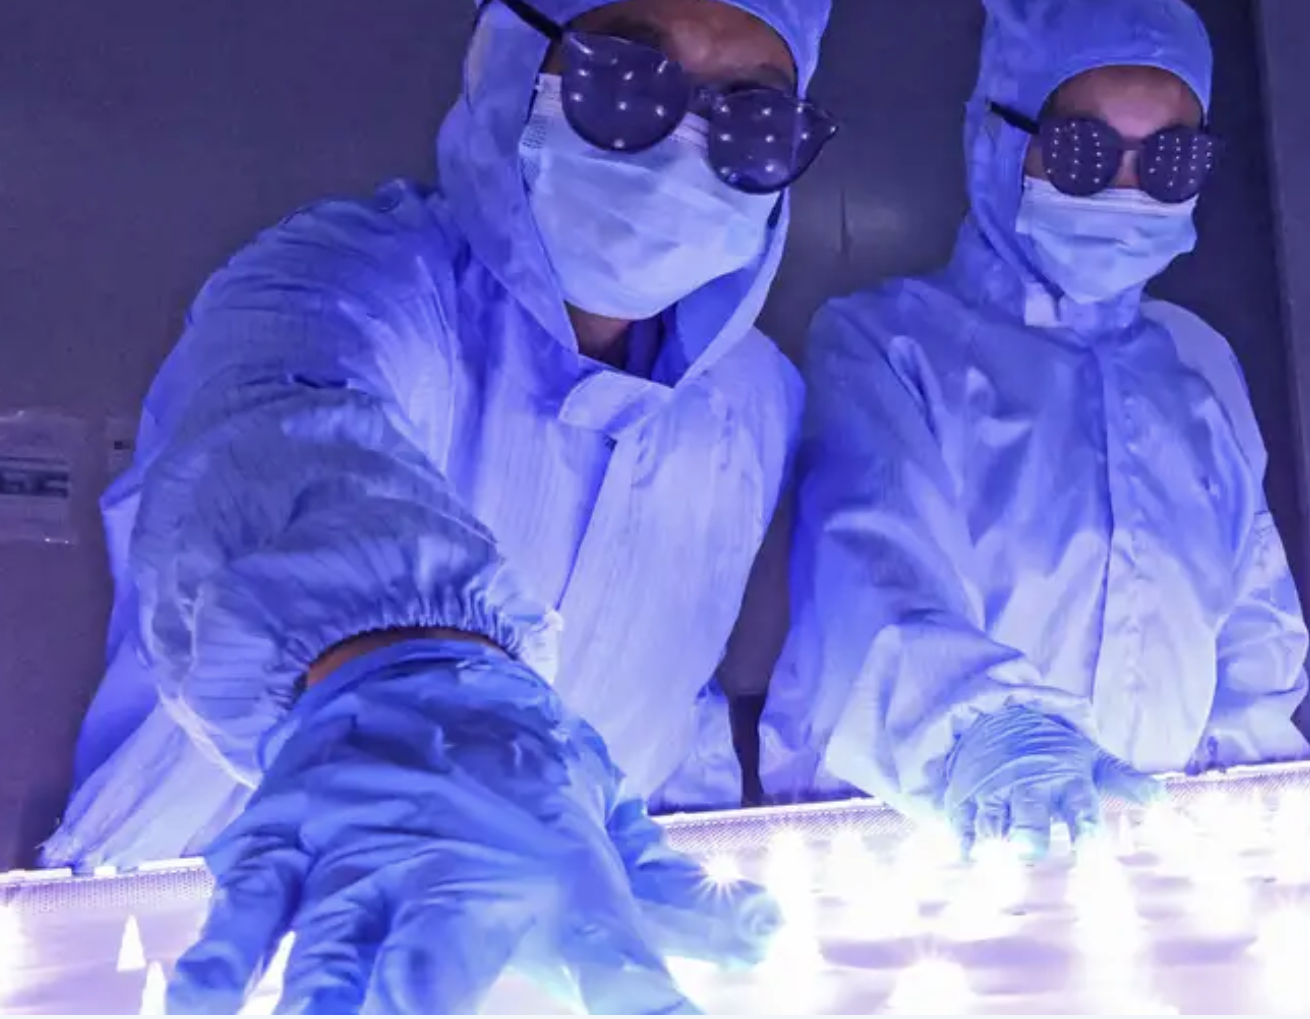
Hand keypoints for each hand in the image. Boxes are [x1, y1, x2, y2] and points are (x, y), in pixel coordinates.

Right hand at [169, 642, 779, 1013]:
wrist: (421, 656)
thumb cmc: (524, 768)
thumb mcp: (608, 822)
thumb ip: (677, 899)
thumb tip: (769, 934)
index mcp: (554, 877)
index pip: (620, 961)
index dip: (653, 1007)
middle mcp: (454, 873)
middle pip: (439, 971)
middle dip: (426, 1010)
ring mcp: (359, 855)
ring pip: (335, 949)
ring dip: (325, 1000)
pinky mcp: (282, 837)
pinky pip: (248, 904)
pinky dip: (226, 955)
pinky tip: (211, 999)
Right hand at [943, 706, 1166, 858]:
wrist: (996, 721)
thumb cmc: (1052, 752)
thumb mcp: (1091, 759)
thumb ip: (1125, 780)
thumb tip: (1163, 797)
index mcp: (1064, 781)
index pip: (1080, 809)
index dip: (1086, 833)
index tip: (1093, 858)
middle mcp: (1028, 790)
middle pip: (1029, 816)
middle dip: (1028, 834)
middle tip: (1030, 850)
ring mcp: (993, 796)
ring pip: (991, 824)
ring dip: (993, 845)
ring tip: (992, 867)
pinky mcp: (964, 803)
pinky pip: (961, 827)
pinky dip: (964, 843)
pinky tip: (966, 859)